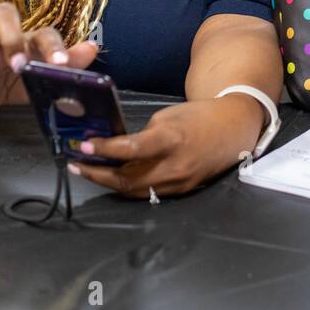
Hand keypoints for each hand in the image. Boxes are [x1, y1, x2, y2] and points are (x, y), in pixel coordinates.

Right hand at [0, 2, 98, 111]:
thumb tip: (92, 49)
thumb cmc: (17, 78)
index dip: (54, 46)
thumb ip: (66, 66)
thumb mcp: (39, 77)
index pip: (44, 32)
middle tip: (18, 65)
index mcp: (30, 38)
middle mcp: (4, 31)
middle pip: (5, 13)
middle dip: (12, 36)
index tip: (61, 63)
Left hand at [71, 94, 264, 197]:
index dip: (104, 150)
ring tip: (88, 172)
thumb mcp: (167, 116)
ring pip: (134, 191)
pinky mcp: (182, 191)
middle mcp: (174, 166)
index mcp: (171, 139)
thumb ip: (142, 134)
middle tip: (75, 165)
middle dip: (96, 174)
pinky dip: (128, 186)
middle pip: (127, 179)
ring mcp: (178, 183)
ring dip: (108, 183)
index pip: (131, 149)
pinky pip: (148, 193)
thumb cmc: (198, 116)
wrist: (233, 130)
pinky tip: (115, 178)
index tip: (82, 147)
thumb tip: (116, 146)